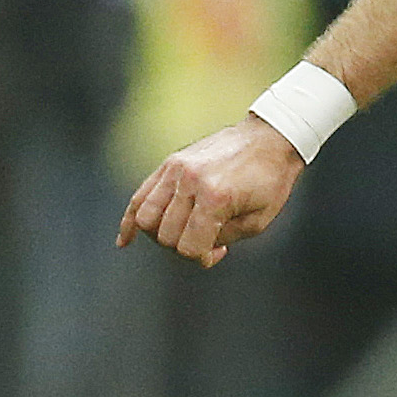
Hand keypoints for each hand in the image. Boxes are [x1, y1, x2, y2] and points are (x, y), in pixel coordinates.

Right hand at [118, 117, 304, 265]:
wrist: (270, 139)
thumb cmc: (271, 181)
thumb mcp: (258, 220)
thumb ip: (223, 238)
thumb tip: (196, 249)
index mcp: (215, 198)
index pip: (189, 247)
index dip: (202, 257)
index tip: (219, 251)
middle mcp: (189, 182)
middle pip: (165, 235)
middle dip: (182, 247)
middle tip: (204, 240)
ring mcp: (175, 170)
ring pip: (145, 218)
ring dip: (160, 235)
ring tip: (182, 233)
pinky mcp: (169, 164)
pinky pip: (138, 197)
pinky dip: (130, 221)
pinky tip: (126, 240)